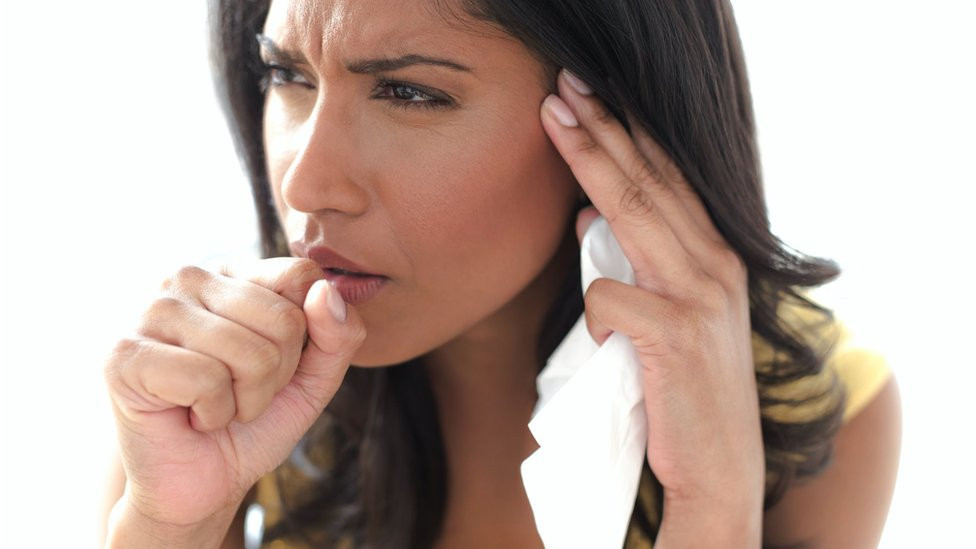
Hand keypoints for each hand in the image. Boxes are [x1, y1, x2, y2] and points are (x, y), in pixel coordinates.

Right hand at [104, 258, 365, 531]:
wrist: (204, 484)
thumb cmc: (252, 424)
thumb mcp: (312, 379)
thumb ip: (337, 334)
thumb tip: (326, 289)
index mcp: (233, 274)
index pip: (300, 276)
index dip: (303, 338)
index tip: (274, 365)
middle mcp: (188, 279)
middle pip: (283, 318)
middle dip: (276, 375)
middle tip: (240, 393)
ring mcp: (151, 312)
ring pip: (249, 352)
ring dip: (246, 400)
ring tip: (215, 406)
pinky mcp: (125, 355)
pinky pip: (207, 379)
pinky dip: (213, 413)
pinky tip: (189, 416)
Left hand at [541, 70, 762, 543]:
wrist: (718, 471)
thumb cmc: (684, 394)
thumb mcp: (665, 319)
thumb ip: (637, 264)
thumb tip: (588, 221)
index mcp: (715, 258)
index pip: (666, 181)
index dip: (626, 137)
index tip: (587, 101)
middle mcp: (716, 266)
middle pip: (647, 182)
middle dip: (603, 129)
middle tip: (563, 88)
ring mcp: (701, 298)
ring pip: (632, 212)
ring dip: (590, 162)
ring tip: (556, 120)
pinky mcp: (678, 336)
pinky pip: (611, 298)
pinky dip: (592, 309)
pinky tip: (597, 333)